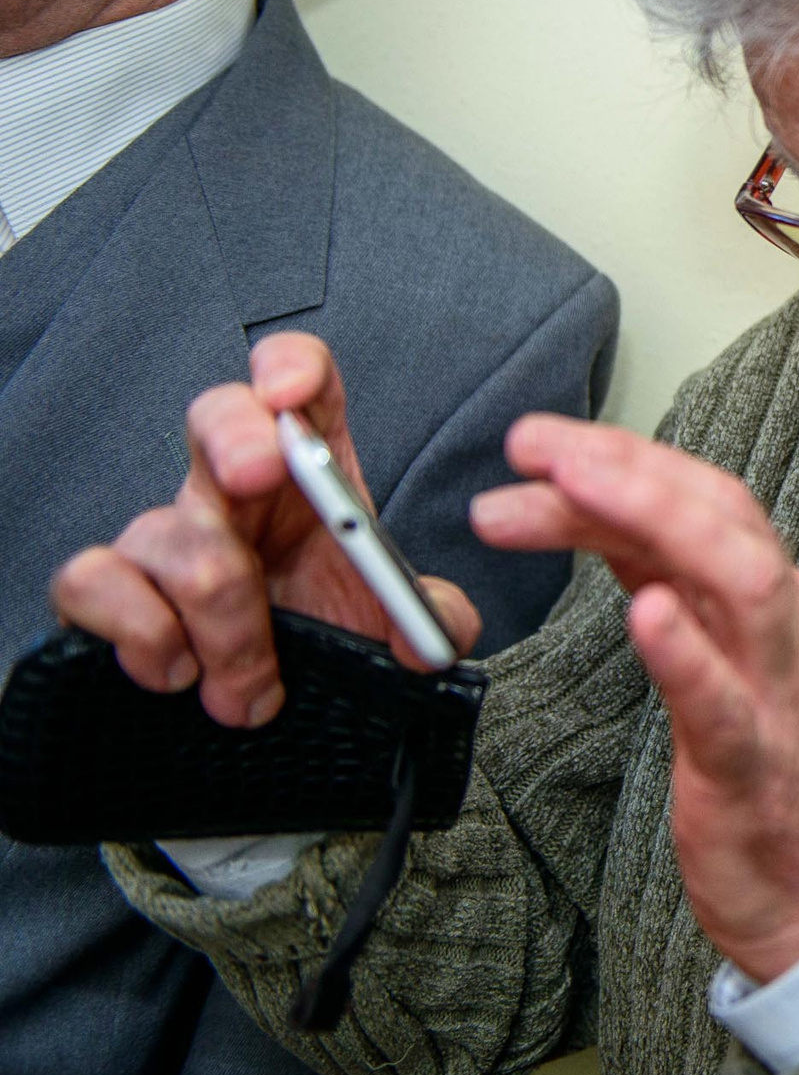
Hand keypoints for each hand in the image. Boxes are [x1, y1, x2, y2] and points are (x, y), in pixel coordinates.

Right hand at [50, 333, 484, 727]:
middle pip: (216, 416)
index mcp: (312, 469)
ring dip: (219, 619)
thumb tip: (427, 635)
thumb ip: (433, 618)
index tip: (293, 396)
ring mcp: (168, 533)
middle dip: (237, 439)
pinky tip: (178, 670)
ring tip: (252, 691)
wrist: (278, 705)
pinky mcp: (112, 590)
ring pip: (169, 531)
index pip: (303, 384)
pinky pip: (89, 578)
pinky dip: (135, 628)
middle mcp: (234, 487)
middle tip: (258, 479)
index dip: (292, 369)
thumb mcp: (398, 625)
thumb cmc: (332, 637)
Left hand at [471, 415, 798, 983]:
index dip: (622, 457)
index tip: (538, 442)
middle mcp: (786, 624)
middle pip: (722, 514)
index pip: (703, 497)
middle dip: (627, 465)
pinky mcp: (757, 766)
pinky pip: (726, 700)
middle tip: (531, 443)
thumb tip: (589, 508)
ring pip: (740, 579)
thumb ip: (659, 579)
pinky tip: (644, 613)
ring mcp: (780, 690)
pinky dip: (685, 650)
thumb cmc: (765, 772)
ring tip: (575, 487)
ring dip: (655, 519)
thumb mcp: (709, 654)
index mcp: (771, 596)